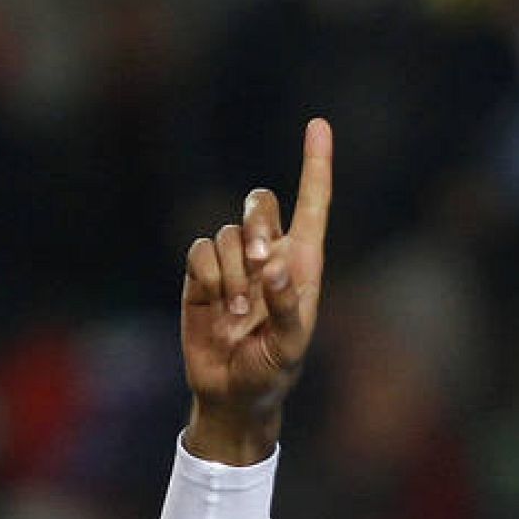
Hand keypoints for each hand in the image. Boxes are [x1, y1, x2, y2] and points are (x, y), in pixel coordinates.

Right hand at [181, 119, 332, 463]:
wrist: (231, 393)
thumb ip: (287, 307)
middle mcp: (270, 255)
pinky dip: (208, 275)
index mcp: (304, 264)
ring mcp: (235, 263)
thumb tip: (276, 268)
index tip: (317, 125)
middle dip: (257, 225)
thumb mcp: (289, 346)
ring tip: (238, 312)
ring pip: (227, 231)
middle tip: (261, 264)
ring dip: (232, 272)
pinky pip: (200, 250)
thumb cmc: (273, 371)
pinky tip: (215, 306)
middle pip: (260, 203)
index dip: (316, 165)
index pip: (313, 205)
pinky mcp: (202, 274)